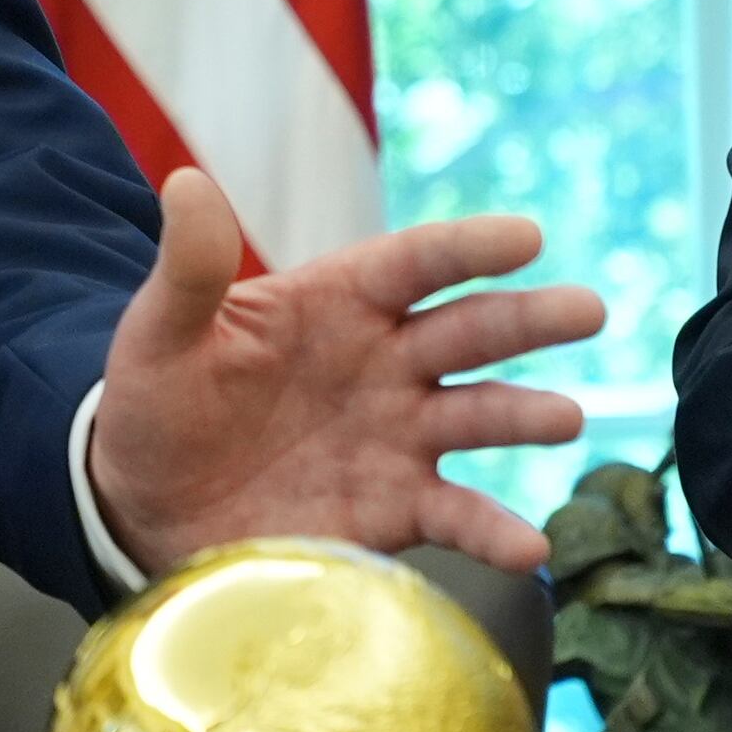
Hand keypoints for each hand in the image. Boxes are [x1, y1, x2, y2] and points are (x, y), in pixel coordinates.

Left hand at [84, 171, 605, 578]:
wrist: (143, 503)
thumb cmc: (159, 402)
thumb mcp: (159, 334)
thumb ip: (189, 270)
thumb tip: (186, 183)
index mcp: (339, 302)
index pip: (415, 263)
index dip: (468, 248)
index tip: (527, 237)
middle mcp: (386, 364)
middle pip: (470, 331)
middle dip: (529, 320)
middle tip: (588, 311)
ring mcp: (398, 438)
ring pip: (479, 416)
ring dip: (524, 415)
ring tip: (565, 418)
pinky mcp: (394, 509)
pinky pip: (455, 515)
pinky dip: (494, 531)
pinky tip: (530, 548)